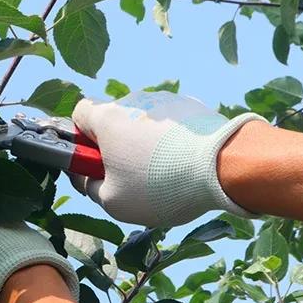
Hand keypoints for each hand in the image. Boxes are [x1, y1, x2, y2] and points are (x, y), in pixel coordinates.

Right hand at [70, 91, 265, 226]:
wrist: (224, 166)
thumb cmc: (160, 185)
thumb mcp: (112, 201)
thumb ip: (89, 186)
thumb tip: (85, 176)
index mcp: (108, 117)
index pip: (79, 114)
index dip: (81, 139)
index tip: (95, 163)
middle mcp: (134, 100)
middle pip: (114, 120)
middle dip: (117, 146)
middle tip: (130, 177)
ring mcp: (166, 101)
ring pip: (145, 123)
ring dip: (147, 145)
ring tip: (166, 176)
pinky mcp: (193, 107)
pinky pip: (172, 125)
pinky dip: (173, 143)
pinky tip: (187, 167)